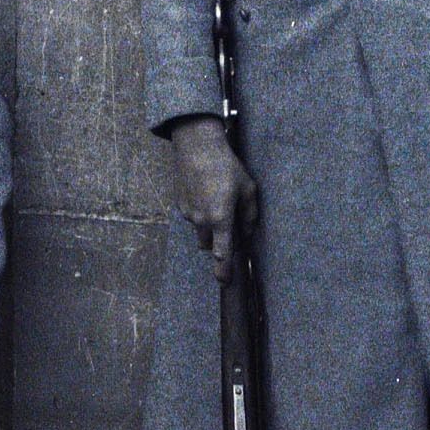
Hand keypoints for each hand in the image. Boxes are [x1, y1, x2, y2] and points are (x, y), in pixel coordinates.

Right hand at [169, 115, 258, 284]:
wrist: (196, 146)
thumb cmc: (226, 166)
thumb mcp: (247, 188)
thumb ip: (249, 215)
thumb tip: (247, 231)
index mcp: (221, 219)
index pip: (222, 255)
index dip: (223, 272)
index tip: (225, 283)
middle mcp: (202, 221)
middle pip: (209, 245)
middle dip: (218, 240)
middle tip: (228, 221)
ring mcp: (188, 213)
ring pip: (200, 231)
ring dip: (208, 226)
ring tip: (216, 200)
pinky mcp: (180, 204)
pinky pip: (192, 216)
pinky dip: (199, 212)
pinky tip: (205, 191)